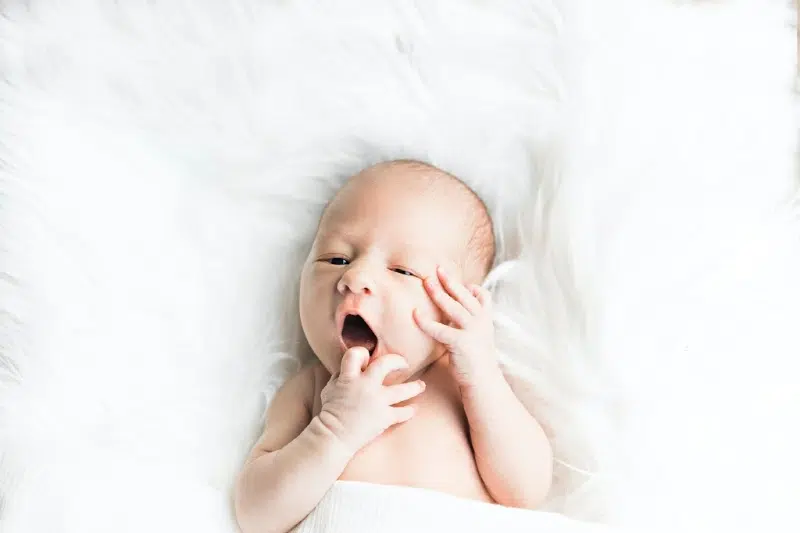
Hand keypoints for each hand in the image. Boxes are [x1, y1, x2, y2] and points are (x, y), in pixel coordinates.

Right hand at [318, 347, 425, 454]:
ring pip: (403, 390)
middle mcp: (365, 386)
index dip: (362, 353)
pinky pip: (402, 413)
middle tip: (404, 364)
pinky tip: (413, 409)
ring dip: (415, 387)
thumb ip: (342, 375)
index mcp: (349, 377)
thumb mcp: (330, 388)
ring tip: (421, 386)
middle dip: (398, 361)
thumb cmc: (329, 412)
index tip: (368, 358)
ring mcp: (377, 402)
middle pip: (386, 364)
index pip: (356, 353)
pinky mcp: (384, 418)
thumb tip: (354, 367)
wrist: (333, 437)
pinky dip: (409, 411)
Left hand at [413, 266, 497, 389]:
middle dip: (450, 281)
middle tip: (437, 269)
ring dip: (438, 293)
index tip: (462, 282)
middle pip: (464, 296)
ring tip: (426, 281)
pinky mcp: (461, 343)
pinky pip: (440, 329)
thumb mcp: (479, 336)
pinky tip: (415, 313)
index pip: (482, 296)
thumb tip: (455, 311)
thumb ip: (470, 322)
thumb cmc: (476, 360)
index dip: (472, 288)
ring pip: (453, 307)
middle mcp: (481, 322)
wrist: (483, 382)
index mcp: (486, 319)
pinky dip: (426, 321)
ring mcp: (472, 331)